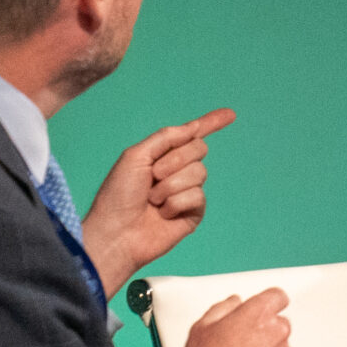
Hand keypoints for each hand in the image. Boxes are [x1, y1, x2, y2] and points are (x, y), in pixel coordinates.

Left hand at [82, 108, 235, 290]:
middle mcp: (176, 171)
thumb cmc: (118, 196)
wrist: (117, 232)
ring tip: (152, 200)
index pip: (191, 136)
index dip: (211, 123)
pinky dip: (176, 203)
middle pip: (198, 149)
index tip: (230, 114)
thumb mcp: (136, 156)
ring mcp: (186, 192)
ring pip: (199, 173)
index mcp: (161, 155)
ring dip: (170, 185)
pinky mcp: (193, 212)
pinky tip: (162, 213)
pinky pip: (198, 196)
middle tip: (153, 176)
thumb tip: (193, 127)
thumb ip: (165, 138)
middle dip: (174, 160)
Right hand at [178, 289, 294, 346]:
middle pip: (279, 324)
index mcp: (257, 315)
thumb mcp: (202, 328)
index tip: (266, 307)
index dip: (269, 302)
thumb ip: (223, 308)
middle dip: (265, 331)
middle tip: (242, 345)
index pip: (277, 296)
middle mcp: (277, 333)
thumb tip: (235, 302)